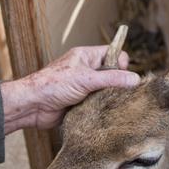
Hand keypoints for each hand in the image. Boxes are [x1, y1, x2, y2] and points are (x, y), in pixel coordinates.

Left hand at [0, 46, 139, 131]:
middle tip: (116, 94)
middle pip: (113, 74)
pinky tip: (102, 114)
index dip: (120, 63)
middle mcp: (87, 70)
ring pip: (107, 91)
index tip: (120, 76)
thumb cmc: (52, 85)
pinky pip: (99, 104)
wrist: (32, 106)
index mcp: (87, 57)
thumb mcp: (86, 79)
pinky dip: (101, 109)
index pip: (113, 53)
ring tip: (109, 105)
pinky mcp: (82, 103)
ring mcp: (84, 87)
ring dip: (109, 99)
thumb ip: (112, 78)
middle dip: (117, 84)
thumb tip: (135, 79)